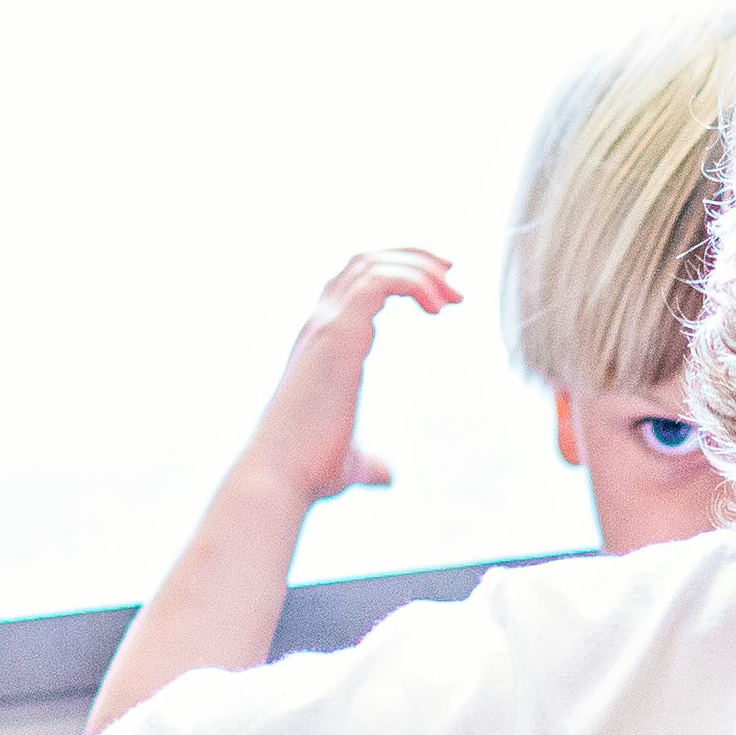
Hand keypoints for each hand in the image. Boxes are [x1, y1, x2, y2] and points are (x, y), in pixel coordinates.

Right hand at [236, 248, 451, 509]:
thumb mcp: (350, 461)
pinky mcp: (337, 333)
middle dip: (414, 259)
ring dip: (419, 268)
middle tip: (454, 278)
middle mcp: (319, 325)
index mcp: (322, 343)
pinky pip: (380, 282)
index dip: (398, 275)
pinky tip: (438, 308)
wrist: (281, 475)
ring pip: (373, 263)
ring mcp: (324, 324)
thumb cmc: (308, 470)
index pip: (354, 283)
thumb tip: (385, 474)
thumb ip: (370, 461)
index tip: (440, 292)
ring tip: (454, 294)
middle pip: (365, 261)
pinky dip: (413, 282)